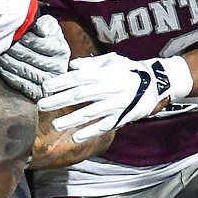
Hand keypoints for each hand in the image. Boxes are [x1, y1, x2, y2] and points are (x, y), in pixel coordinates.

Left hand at [0, 15, 70, 100]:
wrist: (48, 58)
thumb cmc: (46, 38)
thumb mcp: (49, 26)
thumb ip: (46, 23)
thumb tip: (41, 29)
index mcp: (61, 50)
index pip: (39, 44)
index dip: (24, 39)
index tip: (15, 34)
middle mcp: (59, 67)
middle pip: (30, 58)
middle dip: (13, 50)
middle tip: (2, 44)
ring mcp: (49, 82)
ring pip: (25, 71)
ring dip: (8, 62)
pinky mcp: (39, 92)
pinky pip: (23, 85)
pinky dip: (10, 76)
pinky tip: (2, 68)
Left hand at [38, 54, 191, 142]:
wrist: (157, 83)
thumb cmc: (130, 71)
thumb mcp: (112, 61)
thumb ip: (92, 64)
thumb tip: (73, 66)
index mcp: (103, 74)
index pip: (78, 78)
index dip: (60, 82)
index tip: (44, 87)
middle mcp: (107, 89)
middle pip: (79, 96)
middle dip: (58, 101)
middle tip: (41, 105)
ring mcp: (114, 105)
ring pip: (89, 113)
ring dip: (71, 119)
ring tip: (55, 124)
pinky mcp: (121, 117)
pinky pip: (104, 126)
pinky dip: (90, 132)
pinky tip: (76, 137)